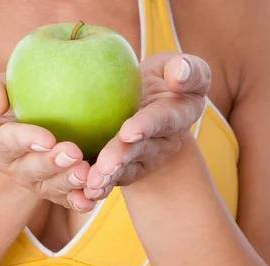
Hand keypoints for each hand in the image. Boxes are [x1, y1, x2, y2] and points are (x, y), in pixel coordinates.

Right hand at [0, 73, 95, 211]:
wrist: (28, 112)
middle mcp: (16, 168)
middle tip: (73, 153)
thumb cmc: (4, 96)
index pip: (7, 142)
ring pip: (54, 187)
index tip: (47, 138)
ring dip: (70, 182)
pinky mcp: (59, 189)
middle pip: (33, 170)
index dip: (26, 141)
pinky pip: (71, 198)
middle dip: (52, 164)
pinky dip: (82, 199)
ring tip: (86, 174)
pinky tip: (94, 197)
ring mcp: (39, 182)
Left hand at [83, 53, 211, 199]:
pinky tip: (82, 195)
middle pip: (139, 150)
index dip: (146, 125)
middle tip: (104, 167)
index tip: (129, 131)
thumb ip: (188, 70)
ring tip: (91, 186)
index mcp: (178, 114)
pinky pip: (109, 180)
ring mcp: (142, 160)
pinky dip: (97, 188)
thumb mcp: (175, 67)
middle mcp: (162, 142)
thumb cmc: (163, 80)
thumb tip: (180, 72)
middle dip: (121, 158)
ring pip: (124, 170)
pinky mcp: (123, 171)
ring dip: (107, 178)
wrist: (146, 105)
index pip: (162, 118)